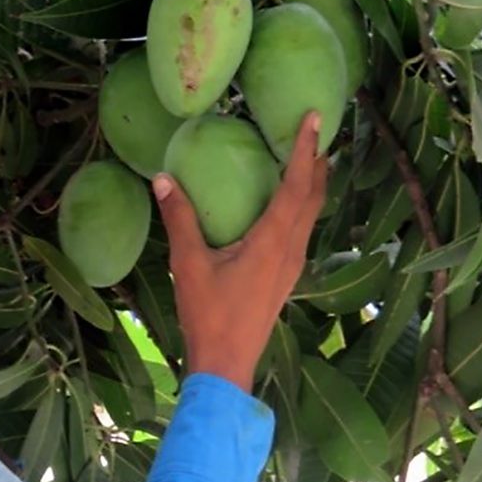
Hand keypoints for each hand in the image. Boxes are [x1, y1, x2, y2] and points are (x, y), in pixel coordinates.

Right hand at [152, 112, 327, 391]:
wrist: (227, 363)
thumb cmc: (209, 313)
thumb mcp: (188, 264)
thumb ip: (179, 219)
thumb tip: (163, 178)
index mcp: (274, 241)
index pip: (297, 185)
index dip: (305, 149)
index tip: (314, 117)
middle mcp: (292, 249)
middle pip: (313, 197)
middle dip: (318, 161)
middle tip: (316, 130)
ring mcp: (292, 265)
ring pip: (311, 215)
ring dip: (313, 184)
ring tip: (309, 158)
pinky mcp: (285, 276)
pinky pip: (301, 230)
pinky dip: (301, 206)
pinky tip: (285, 205)